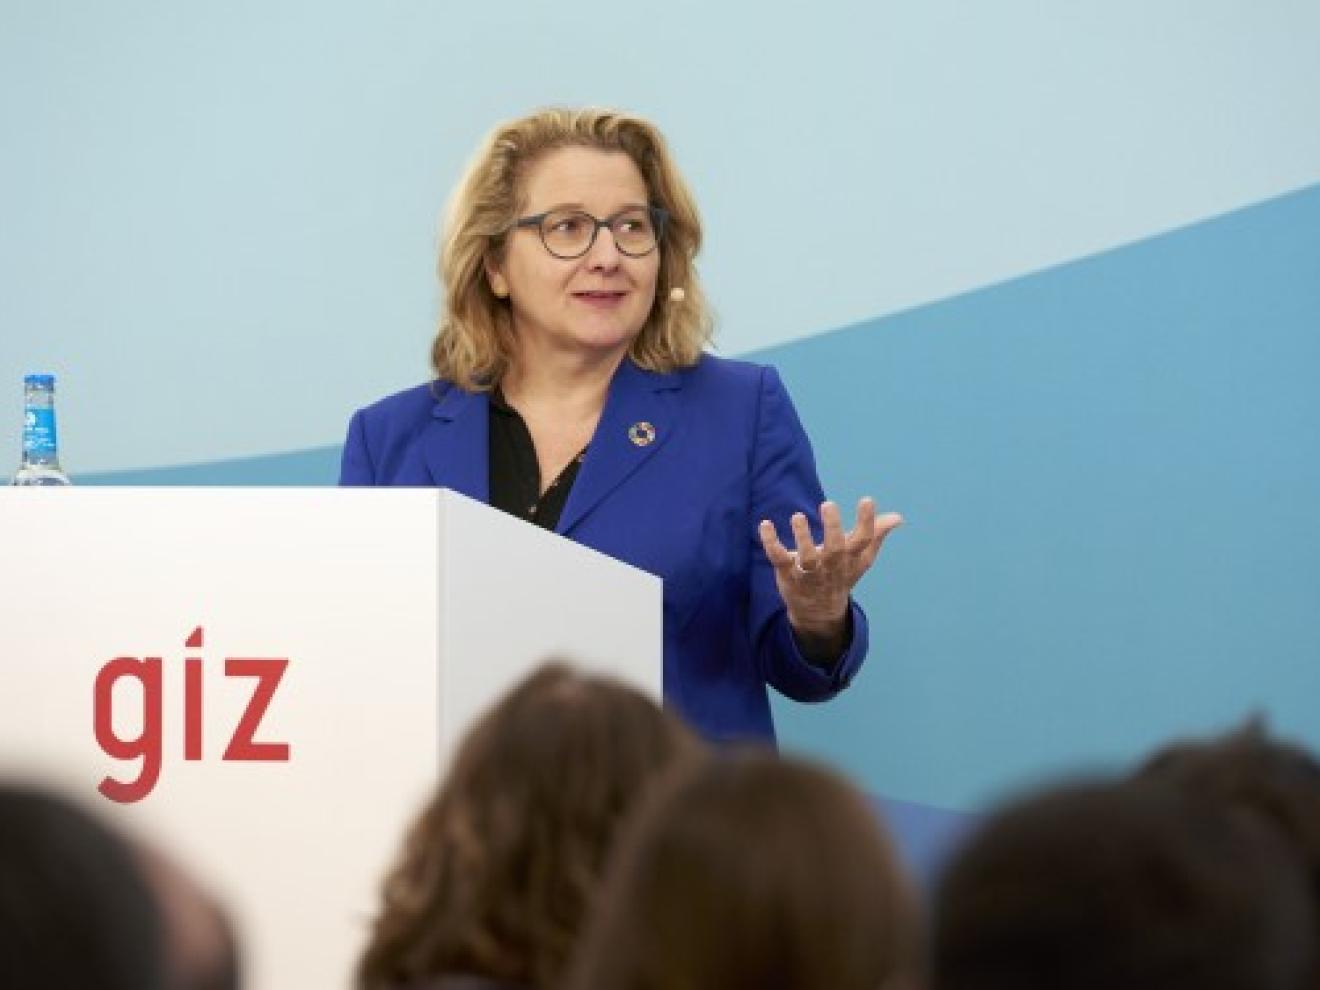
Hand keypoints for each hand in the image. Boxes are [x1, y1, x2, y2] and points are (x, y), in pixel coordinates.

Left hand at [758, 498, 902, 655]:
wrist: (819, 611)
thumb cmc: (841, 575)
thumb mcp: (861, 558)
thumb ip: (875, 535)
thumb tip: (898, 517)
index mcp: (851, 559)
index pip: (863, 541)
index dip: (867, 521)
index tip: (867, 500)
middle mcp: (832, 566)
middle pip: (835, 549)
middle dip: (833, 528)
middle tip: (828, 504)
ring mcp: (809, 572)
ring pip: (807, 557)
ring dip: (802, 537)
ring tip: (797, 516)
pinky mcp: (788, 573)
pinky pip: (778, 558)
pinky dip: (771, 542)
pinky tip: (765, 524)